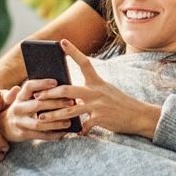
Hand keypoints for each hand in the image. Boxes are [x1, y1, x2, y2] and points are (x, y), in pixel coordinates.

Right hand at [0, 79, 77, 142]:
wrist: (3, 126)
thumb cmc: (21, 108)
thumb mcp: (22, 98)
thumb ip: (34, 92)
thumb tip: (56, 85)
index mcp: (19, 96)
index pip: (29, 86)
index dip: (42, 83)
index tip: (56, 82)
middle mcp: (18, 108)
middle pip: (38, 105)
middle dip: (56, 103)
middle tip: (71, 102)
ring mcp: (19, 122)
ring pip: (40, 123)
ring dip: (56, 122)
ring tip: (69, 121)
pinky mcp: (23, 134)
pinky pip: (40, 135)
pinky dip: (53, 135)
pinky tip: (64, 133)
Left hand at [36, 40, 161, 138]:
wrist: (139, 115)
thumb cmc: (120, 103)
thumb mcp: (106, 91)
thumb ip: (89, 90)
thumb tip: (70, 94)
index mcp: (97, 82)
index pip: (84, 62)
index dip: (73, 51)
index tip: (61, 42)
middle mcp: (96, 91)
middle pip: (67, 90)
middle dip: (49, 94)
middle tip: (36, 96)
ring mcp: (98, 105)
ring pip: (70, 110)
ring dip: (53, 115)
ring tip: (41, 118)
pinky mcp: (101, 118)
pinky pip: (84, 125)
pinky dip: (78, 130)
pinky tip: (74, 133)